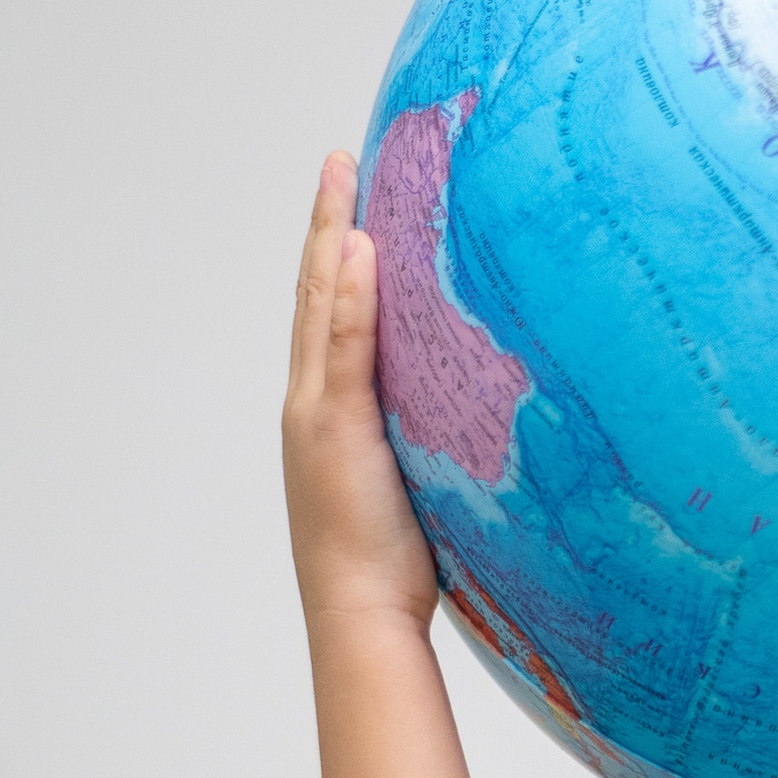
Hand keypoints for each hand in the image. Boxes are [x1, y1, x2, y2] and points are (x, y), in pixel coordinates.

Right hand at [284, 149, 439, 642]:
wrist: (362, 617)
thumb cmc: (397, 569)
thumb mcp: (417, 487)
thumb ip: (426, 439)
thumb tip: (463, 412)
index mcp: (328, 413)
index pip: (330, 317)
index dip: (336, 257)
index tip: (351, 200)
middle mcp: (314, 403)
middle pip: (315, 296)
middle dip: (326, 225)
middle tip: (339, 160)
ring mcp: (319, 413)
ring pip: (321, 309)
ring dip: (330, 239)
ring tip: (343, 176)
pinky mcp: (335, 429)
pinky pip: (343, 350)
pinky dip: (348, 297)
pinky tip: (361, 248)